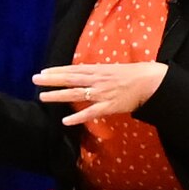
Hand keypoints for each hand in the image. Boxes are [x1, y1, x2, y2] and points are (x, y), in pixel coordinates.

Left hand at [37, 57, 167, 131]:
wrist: (153, 82)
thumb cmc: (136, 73)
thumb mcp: (114, 68)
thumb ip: (99, 72)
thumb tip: (86, 73)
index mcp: (99, 70)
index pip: (74, 69)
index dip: (58, 70)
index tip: (43, 71)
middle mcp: (97, 80)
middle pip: (70, 79)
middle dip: (52, 79)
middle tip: (34, 79)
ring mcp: (102, 93)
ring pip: (76, 94)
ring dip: (58, 95)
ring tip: (42, 97)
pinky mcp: (109, 106)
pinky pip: (91, 113)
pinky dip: (78, 117)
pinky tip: (65, 121)